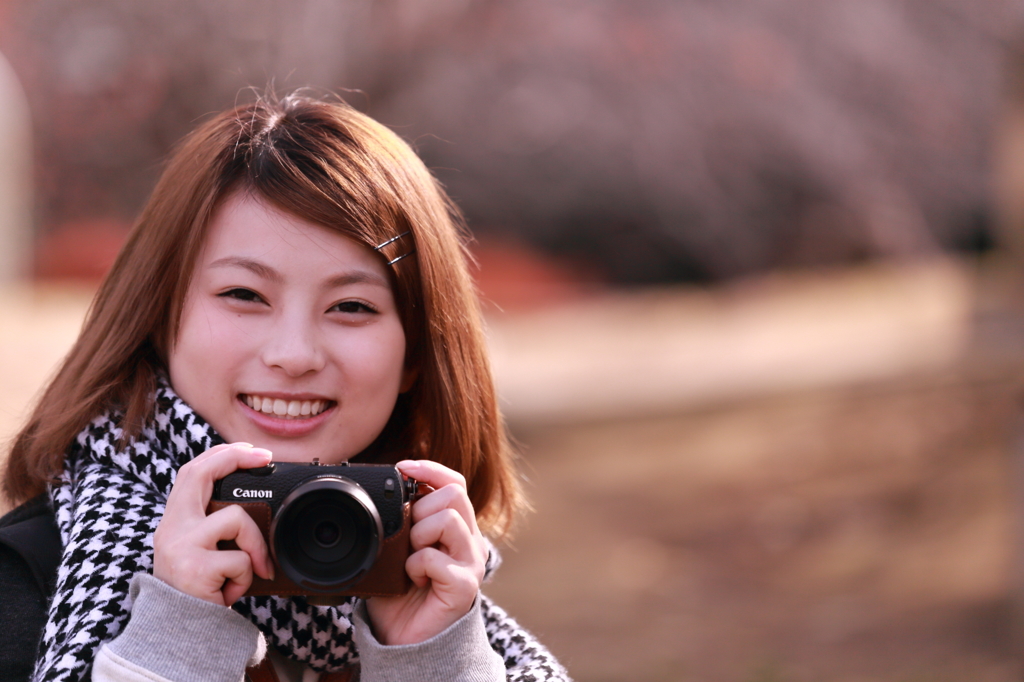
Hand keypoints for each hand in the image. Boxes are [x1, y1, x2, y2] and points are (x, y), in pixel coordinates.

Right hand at [153, 442, 275, 605]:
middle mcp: (171, 529)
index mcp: (174, 522)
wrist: (183, 635)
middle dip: (235, 457)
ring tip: (243, 572)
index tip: (249, 450)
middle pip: (199, 474)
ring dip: (254, 546)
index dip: (219, 455)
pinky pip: (241, 559)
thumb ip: (214, 528)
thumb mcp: (200, 553)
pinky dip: (247, 577)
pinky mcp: (196, 567)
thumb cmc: (200, 592)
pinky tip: (231, 591)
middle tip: (266, 458)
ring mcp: (181, 546)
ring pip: (236, 519)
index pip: (190, 473)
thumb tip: (255, 506)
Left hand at [365, 460, 488, 644]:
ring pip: (449, 519)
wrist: (403, 638)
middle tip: (407, 537)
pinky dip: (416, 566)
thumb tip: (388, 491)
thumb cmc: (399, 592)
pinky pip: (436, 558)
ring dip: (418, 536)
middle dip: (420, 509)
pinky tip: (414, 579)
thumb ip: (401, 520)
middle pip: (454, 495)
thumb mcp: (396, 547)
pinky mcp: (465, 585)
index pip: (454, 483)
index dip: (430, 470)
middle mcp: (469, 541)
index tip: (402, 467)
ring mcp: (471, 562)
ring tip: (411, 558)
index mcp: (455, 527)